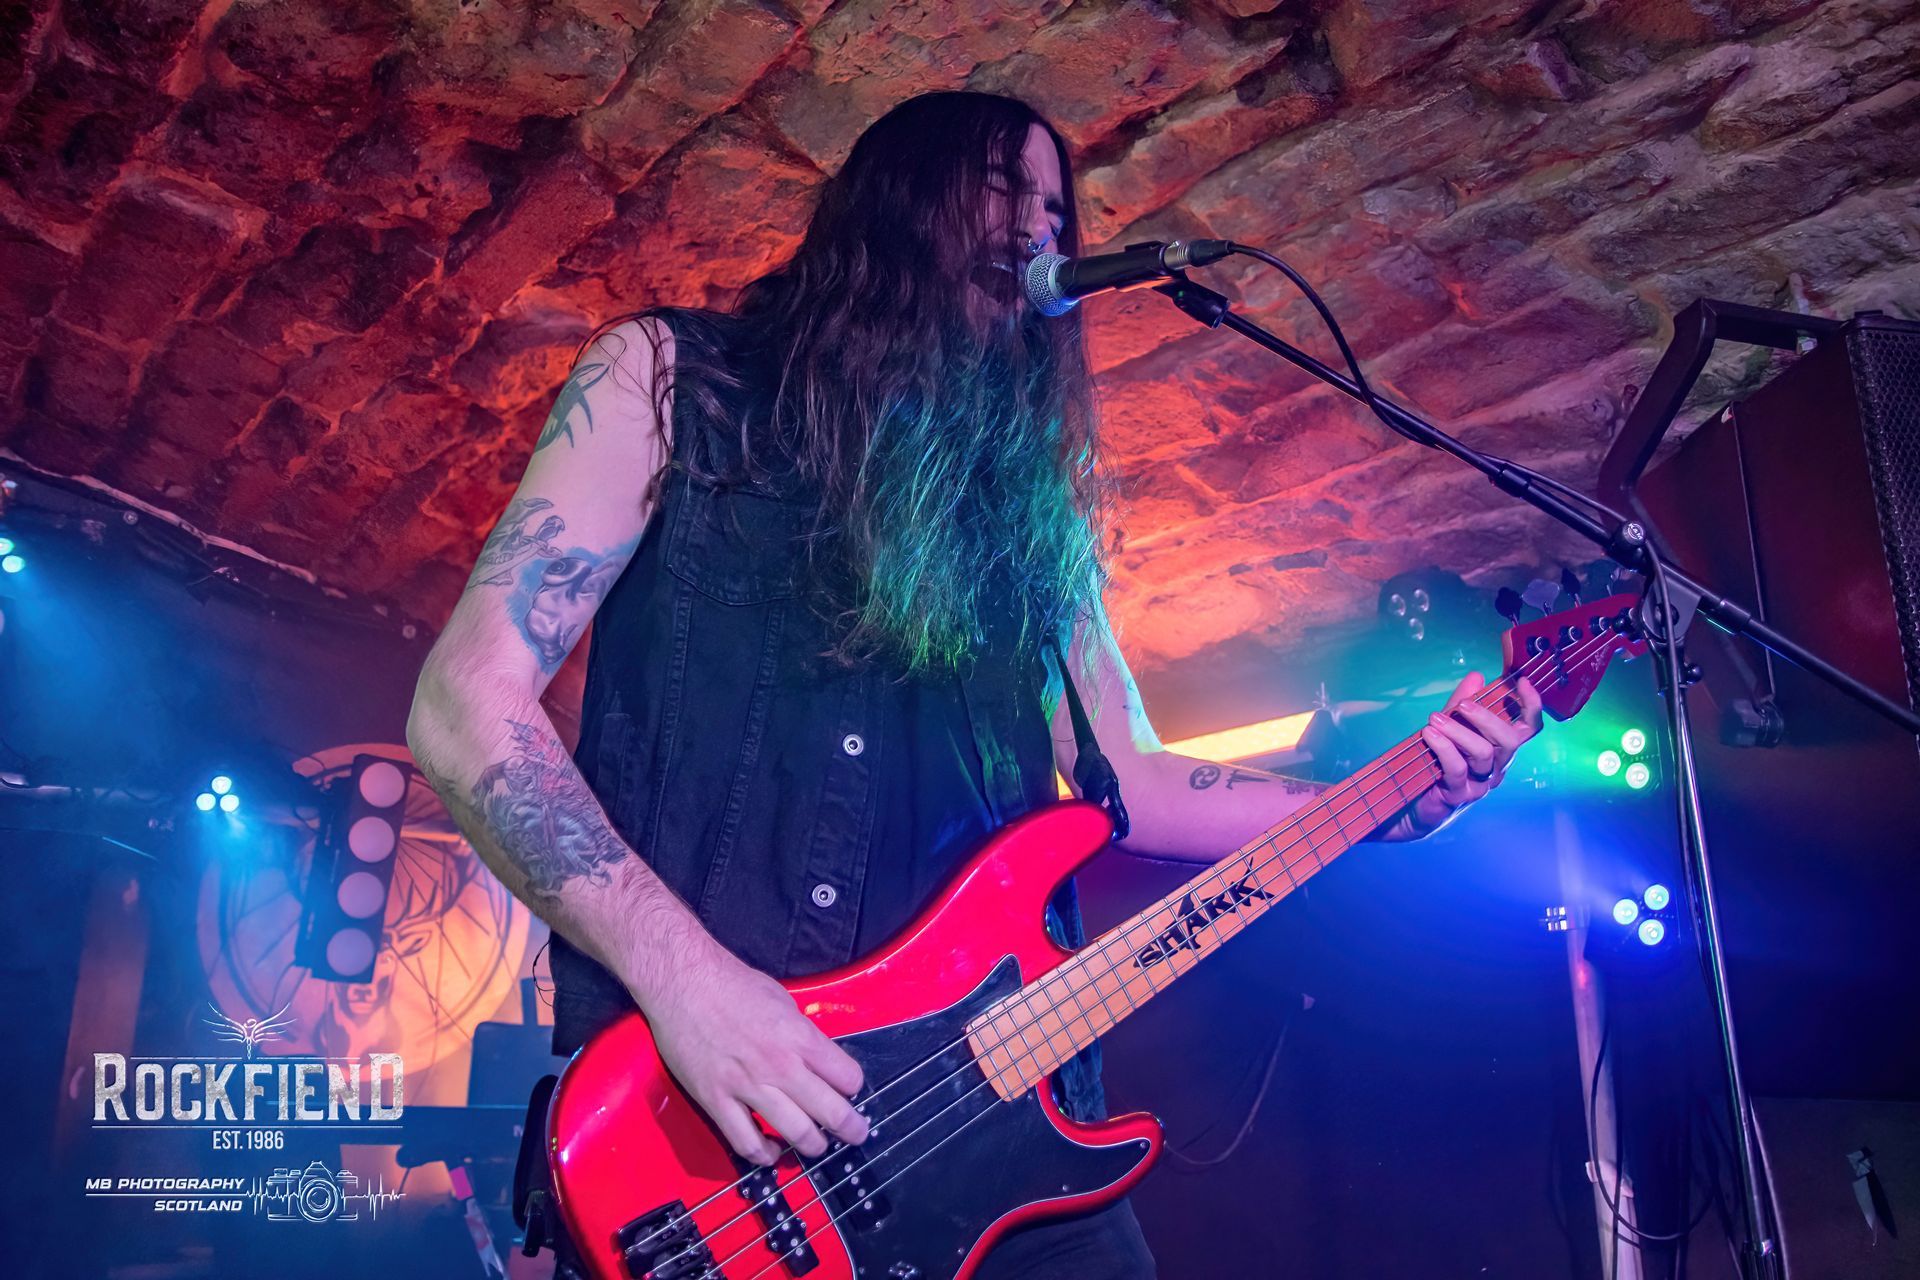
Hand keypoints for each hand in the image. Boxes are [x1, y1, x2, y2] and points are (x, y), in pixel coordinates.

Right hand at [639, 937, 869, 1164]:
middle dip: (851, 1128)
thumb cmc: (733, 984)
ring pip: (795, 1133)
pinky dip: (764, 1155)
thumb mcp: (783, 1000)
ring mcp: (747, 1086)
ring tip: (818, 1146)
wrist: (683, 982)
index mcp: (800, 1037)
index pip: (847, 1076)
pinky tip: (772, 1152)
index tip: (850, 1090)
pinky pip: (746, 1142)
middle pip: (831, 1111)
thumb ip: (801, 1033)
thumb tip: (815, 1056)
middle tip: (857, 1134)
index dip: (853, 1086)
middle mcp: (780, 1065)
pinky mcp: (715, 1100)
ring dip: (814, 1146)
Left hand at [1407, 671, 1543, 833]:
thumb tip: (1477, 676)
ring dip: (1459, 732)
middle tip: (1463, 705)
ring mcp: (1481, 783)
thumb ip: (1462, 703)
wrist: (1412, 801)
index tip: (1521, 681)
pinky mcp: (1460, 795)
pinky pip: (1457, 768)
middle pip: (1510, 740)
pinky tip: (1428, 735)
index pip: (1528, 728)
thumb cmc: (1436, 760)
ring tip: (1434, 719)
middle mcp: (1497, 766)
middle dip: (1487, 718)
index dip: (1532, 705)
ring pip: (1483, 753)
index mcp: (1500, 747)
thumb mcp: (1449, 726)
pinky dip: (1443, 748)